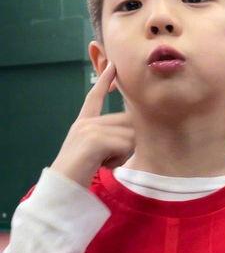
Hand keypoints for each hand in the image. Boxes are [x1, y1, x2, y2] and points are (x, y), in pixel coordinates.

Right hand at [50, 62, 135, 187]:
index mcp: (83, 123)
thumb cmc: (80, 174)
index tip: (113, 65)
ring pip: (129, 136)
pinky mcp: (95, 139)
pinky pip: (124, 145)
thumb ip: (110, 137)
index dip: (104, 81)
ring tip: (103, 163)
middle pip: (126, 124)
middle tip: (106, 160)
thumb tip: (134, 130)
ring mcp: (89, 129)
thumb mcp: (95, 151)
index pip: (94, 97)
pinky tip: (102, 165)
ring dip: (123, 154)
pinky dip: (119, 159)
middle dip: (126, 144)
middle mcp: (86, 122)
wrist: (63, 187)